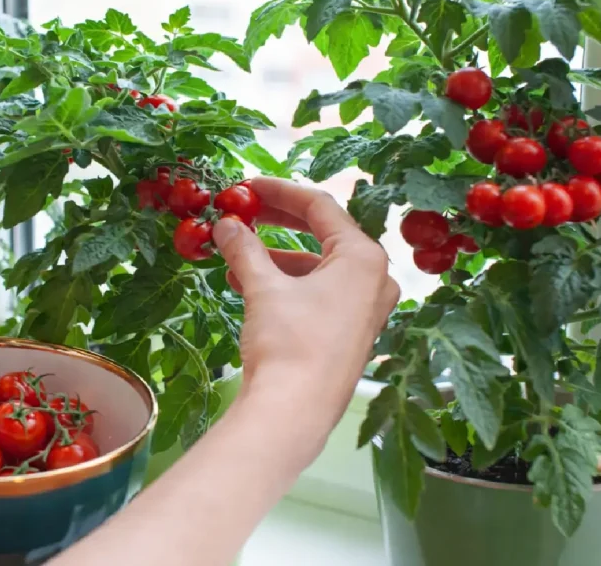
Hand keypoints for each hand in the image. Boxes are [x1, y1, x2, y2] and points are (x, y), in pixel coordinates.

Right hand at [51, 178, 399, 565]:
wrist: (295, 415)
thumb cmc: (288, 344)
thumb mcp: (263, 287)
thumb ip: (245, 248)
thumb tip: (226, 224)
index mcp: (363, 257)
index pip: (320, 206)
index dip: (279, 191)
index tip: (247, 186)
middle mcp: (374, 279)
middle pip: (323, 234)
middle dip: (279, 222)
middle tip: (244, 211)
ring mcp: (366, 309)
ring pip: (319, 267)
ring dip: (277, 257)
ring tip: (237, 254)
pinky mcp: (352, 334)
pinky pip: (320, 294)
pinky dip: (287, 284)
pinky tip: (249, 286)